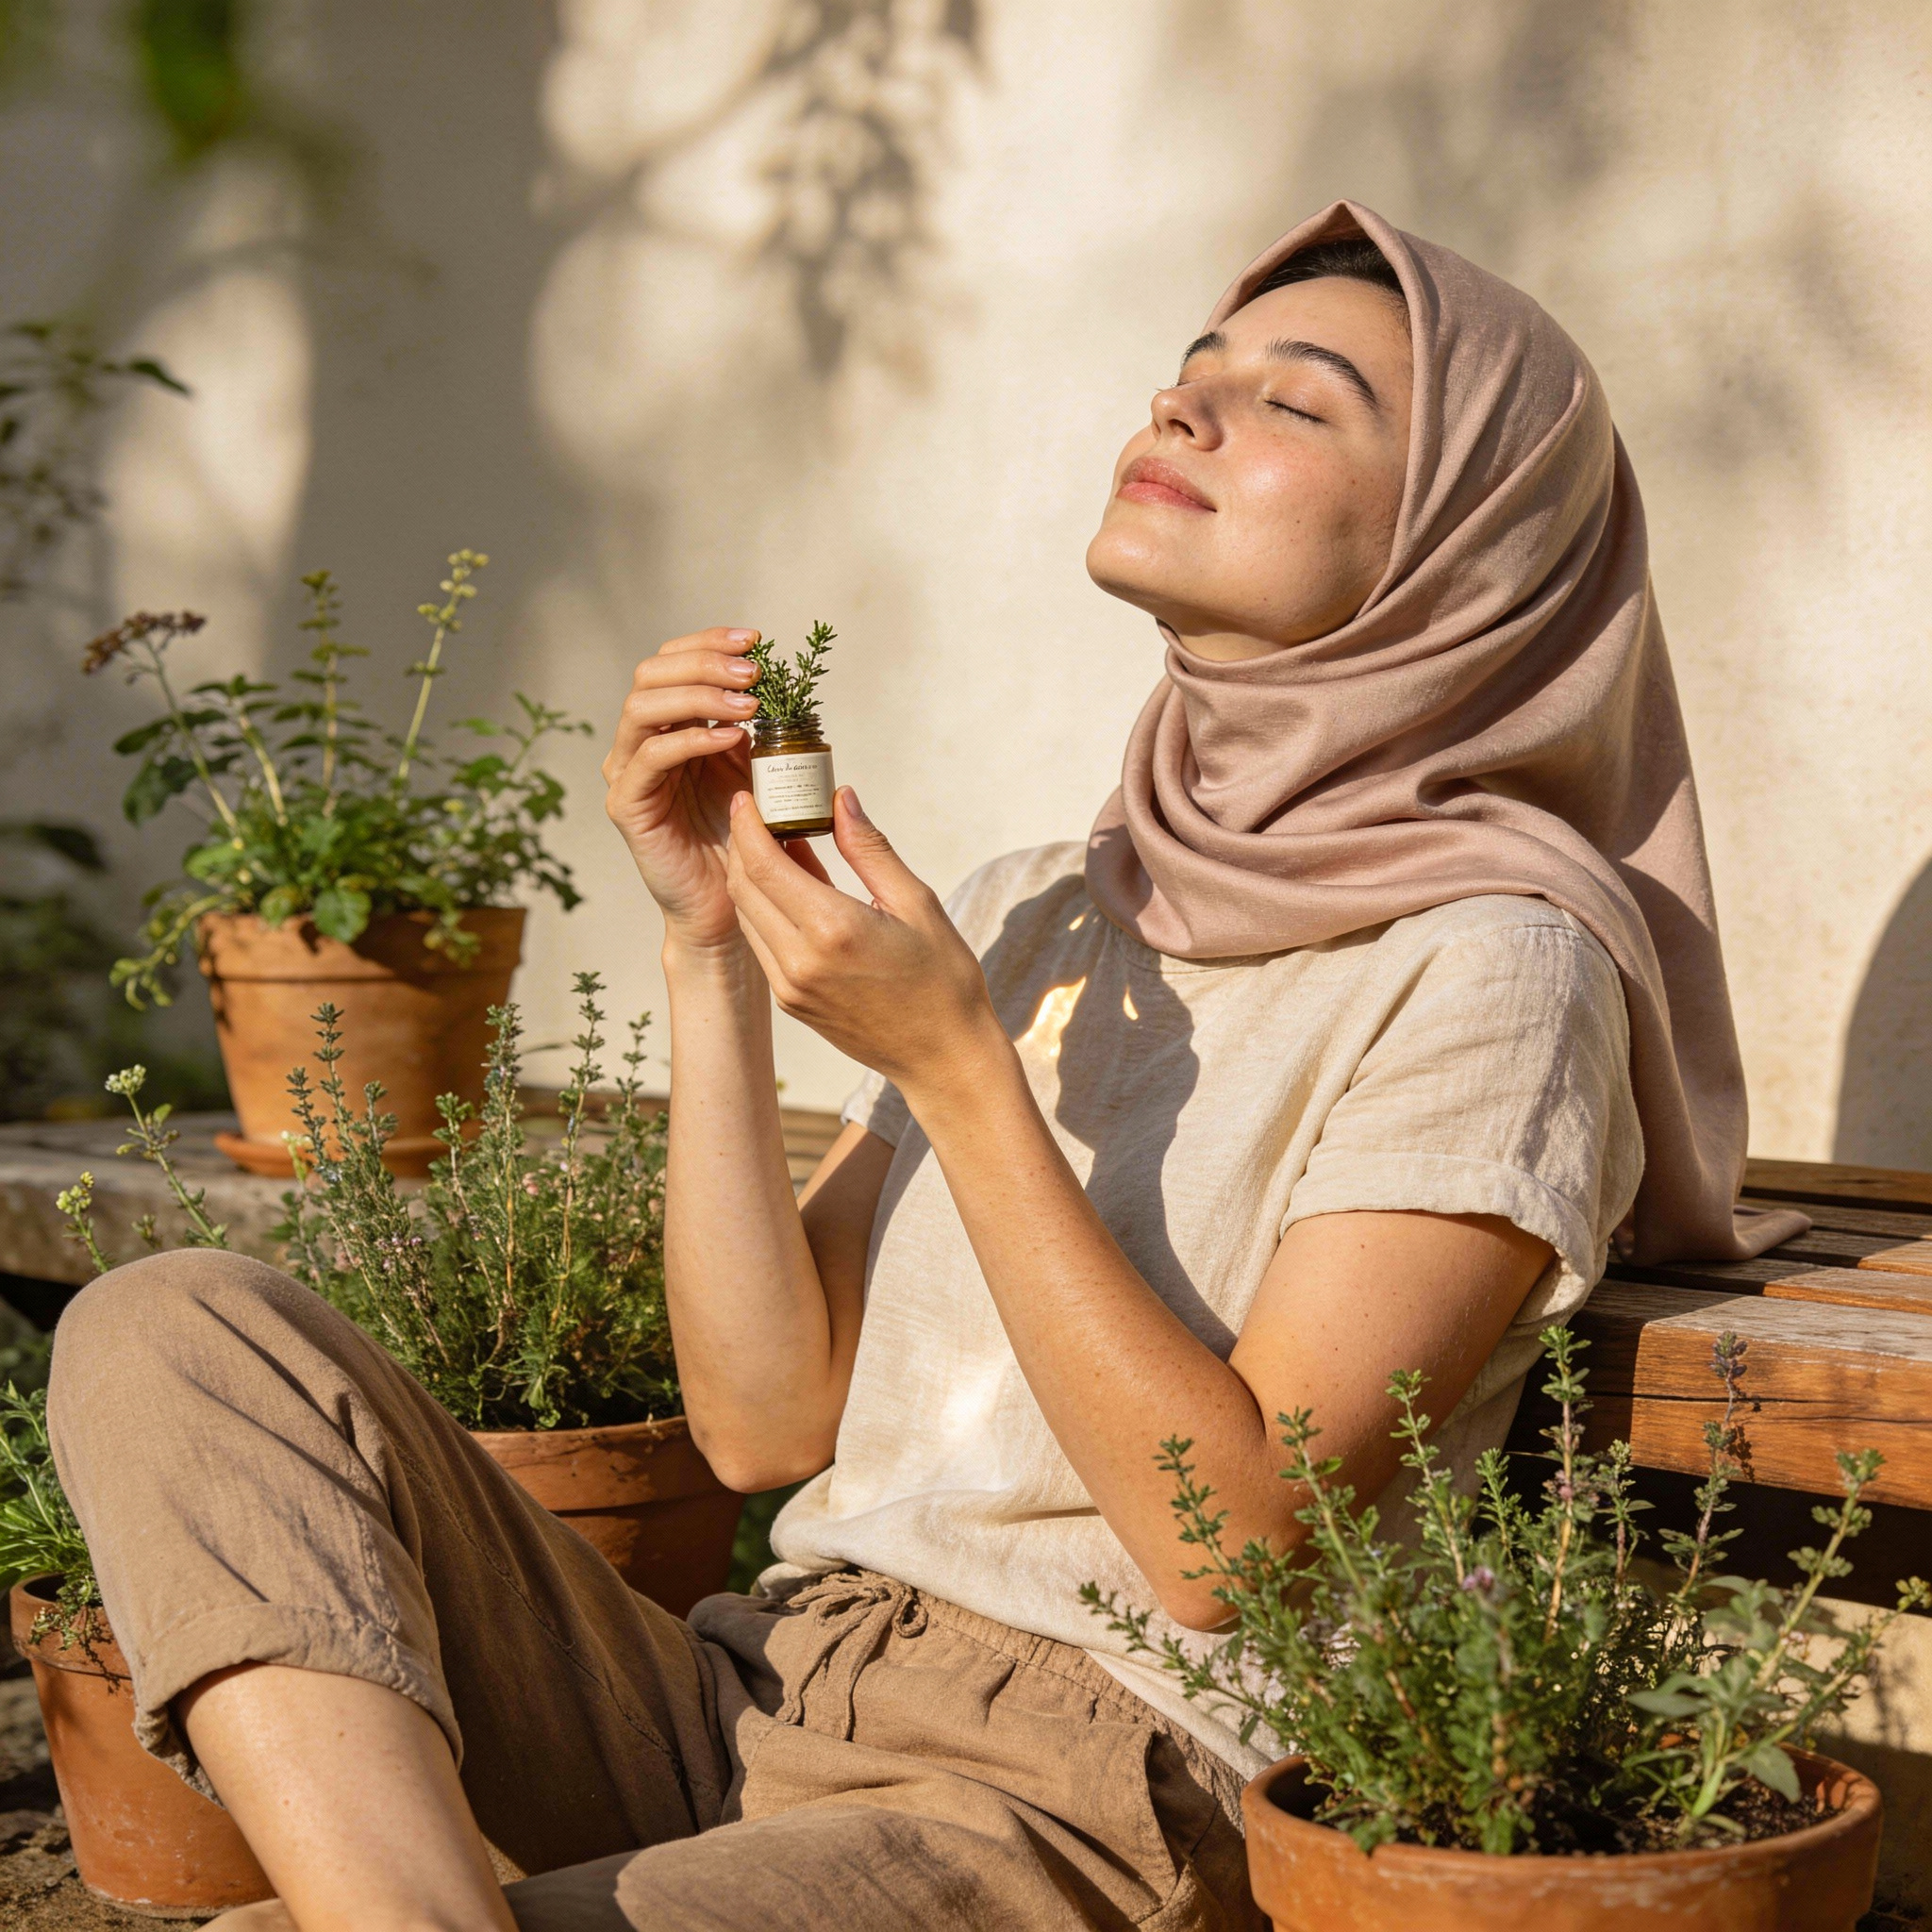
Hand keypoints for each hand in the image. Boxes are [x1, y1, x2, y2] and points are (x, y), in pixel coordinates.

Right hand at [603, 627, 763, 952]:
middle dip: (705, 663)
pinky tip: (732, 739)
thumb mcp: (754, 769)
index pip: (672, 661)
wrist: (728, 902)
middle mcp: (639, 742)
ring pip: (643, 708)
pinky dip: (692, 739)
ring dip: (699, 696)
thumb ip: (753, 727)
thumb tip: (781, 682)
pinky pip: (651, 758)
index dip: (709, 642)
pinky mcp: (627, 805)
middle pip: (651, 674)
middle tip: (753, 672)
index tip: (755, 640)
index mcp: (667, 725)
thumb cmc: (742, 838)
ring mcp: (628, 772)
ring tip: (748, 703)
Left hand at [724, 789, 1006, 1097]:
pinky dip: (765, 909)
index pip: (764, 864)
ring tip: (774, 843)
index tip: (749, 796)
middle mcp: (799, 961)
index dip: (748, 824)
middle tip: (758, 811)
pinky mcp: (791, 1003)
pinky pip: (762, 944)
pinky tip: (789, 888)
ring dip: (750, 876)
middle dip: (743, 843)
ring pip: (747, 916)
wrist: (944, 1059)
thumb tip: (840, 798)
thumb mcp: (917, 904)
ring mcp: (789, 988)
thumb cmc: (943, 980)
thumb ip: (869, 849)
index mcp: (833, 930)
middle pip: (744, 887)